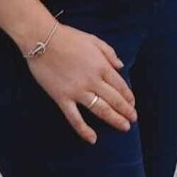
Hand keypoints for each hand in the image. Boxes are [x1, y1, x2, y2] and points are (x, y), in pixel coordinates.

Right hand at [25, 24, 137, 142]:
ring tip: (124, 127)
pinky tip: (92, 139)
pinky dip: (84, 130)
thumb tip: (121, 66)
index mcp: (101, 66)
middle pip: (113, 99)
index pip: (120, 85)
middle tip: (133, 120)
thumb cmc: (69, 38)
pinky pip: (74, 118)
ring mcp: (77, 91)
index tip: (133, 105)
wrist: (43, 41)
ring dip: (114, 119)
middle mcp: (93, 80)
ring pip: (100, 109)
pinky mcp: (62, 98)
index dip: (128, 96)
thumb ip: (109, 53)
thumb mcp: (94, 40)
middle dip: (125, 111)